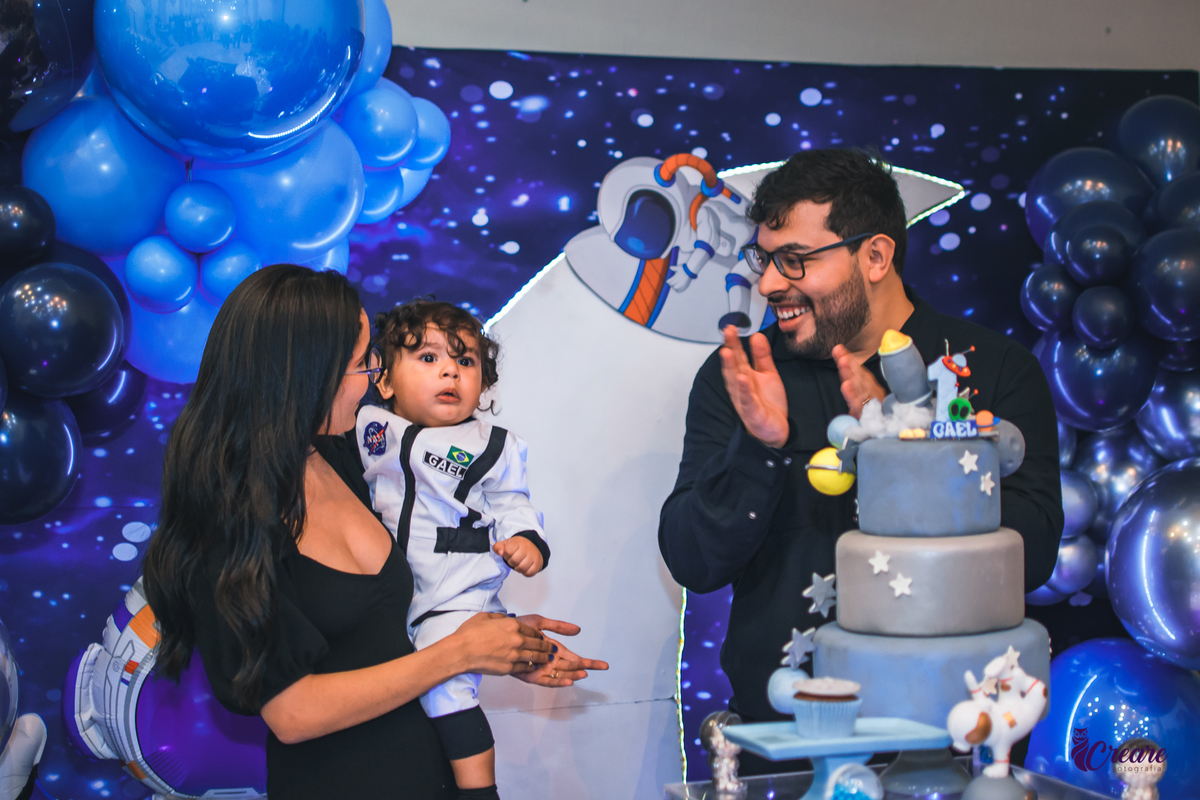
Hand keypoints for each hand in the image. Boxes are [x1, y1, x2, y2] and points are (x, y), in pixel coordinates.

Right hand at [453, 613, 551, 675]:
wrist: (462, 651)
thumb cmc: (470, 634)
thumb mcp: (486, 617)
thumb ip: (500, 618)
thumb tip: (505, 620)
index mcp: (512, 625)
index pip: (531, 630)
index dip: (537, 634)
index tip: (541, 637)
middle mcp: (517, 639)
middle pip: (537, 643)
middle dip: (547, 647)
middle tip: (552, 649)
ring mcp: (514, 655)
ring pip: (535, 656)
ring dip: (544, 658)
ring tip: (549, 659)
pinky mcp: (509, 667)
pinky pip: (525, 667)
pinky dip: (531, 667)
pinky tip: (534, 667)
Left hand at [494, 537, 543, 576]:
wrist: (533, 546)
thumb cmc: (518, 546)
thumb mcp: (507, 544)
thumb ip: (498, 547)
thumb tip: (500, 552)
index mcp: (518, 541)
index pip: (508, 551)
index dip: (505, 555)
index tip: (508, 554)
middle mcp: (527, 548)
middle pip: (514, 561)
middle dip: (511, 562)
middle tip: (513, 559)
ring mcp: (534, 556)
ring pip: (521, 568)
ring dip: (518, 568)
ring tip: (519, 563)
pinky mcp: (538, 564)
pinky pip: (529, 573)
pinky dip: (525, 572)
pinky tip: (525, 567)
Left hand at [513, 615, 608, 686]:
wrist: (497, 634)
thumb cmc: (516, 627)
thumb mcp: (539, 622)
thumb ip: (558, 626)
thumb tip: (578, 630)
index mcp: (552, 649)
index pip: (574, 657)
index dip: (587, 661)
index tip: (602, 665)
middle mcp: (549, 661)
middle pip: (571, 667)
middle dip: (585, 668)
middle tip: (601, 668)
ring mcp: (541, 669)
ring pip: (561, 674)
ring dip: (573, 675)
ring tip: (584, 673)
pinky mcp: (531, 676)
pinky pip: (547, 681)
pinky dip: (558, 682)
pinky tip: (568, 681)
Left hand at [667, 269, 693, 292]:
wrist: (691, 270)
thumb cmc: (684, 268)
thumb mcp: (678, 267)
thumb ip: (674, 268)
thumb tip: (670, 267)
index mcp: (676, 277)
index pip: (669, 281)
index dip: (668, 281)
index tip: (668, 281)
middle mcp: (678, 281)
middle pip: (671, 284)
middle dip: (670, 284)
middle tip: (670, 283)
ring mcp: (682, 284)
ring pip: (675, 288)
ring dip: (674, 287)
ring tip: (674, 286)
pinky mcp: (685, 286)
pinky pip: (680, 290)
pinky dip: (677, 290)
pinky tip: (677, 289)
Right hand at [719, 326, 788, 447]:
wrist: (775, 429)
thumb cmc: (768, 403)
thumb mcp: (768, 374)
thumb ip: (762, 356)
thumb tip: (757, 335)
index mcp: (745, 376)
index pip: (738, 356)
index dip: (734, 341)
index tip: (731, 327)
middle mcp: (741, 387)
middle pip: (734, 366)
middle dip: (730, 348)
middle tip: (728, 332)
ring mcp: (744, 400)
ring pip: (735, 382)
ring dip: (730, 367)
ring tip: (728, 352)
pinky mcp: (752, 413)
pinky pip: (746, 400)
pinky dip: (743, 390)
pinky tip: (742, 378)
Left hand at [832, 344, 885, 418]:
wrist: (885, 432)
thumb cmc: (871, 413)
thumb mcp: (861, 398)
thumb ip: (853, 384)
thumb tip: (844, 362)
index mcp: (868, 387)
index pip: (857, 370)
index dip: (848, 359)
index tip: (838, 348)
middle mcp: (871, 392)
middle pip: (858, 376)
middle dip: (848, 363)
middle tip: (839, 352)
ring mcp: (870, 402)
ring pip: (858, 386)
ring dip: (850, 374)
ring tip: (842, 363)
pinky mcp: (867, 413)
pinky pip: (858, 404)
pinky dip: (852, 395)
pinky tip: (846, 386)